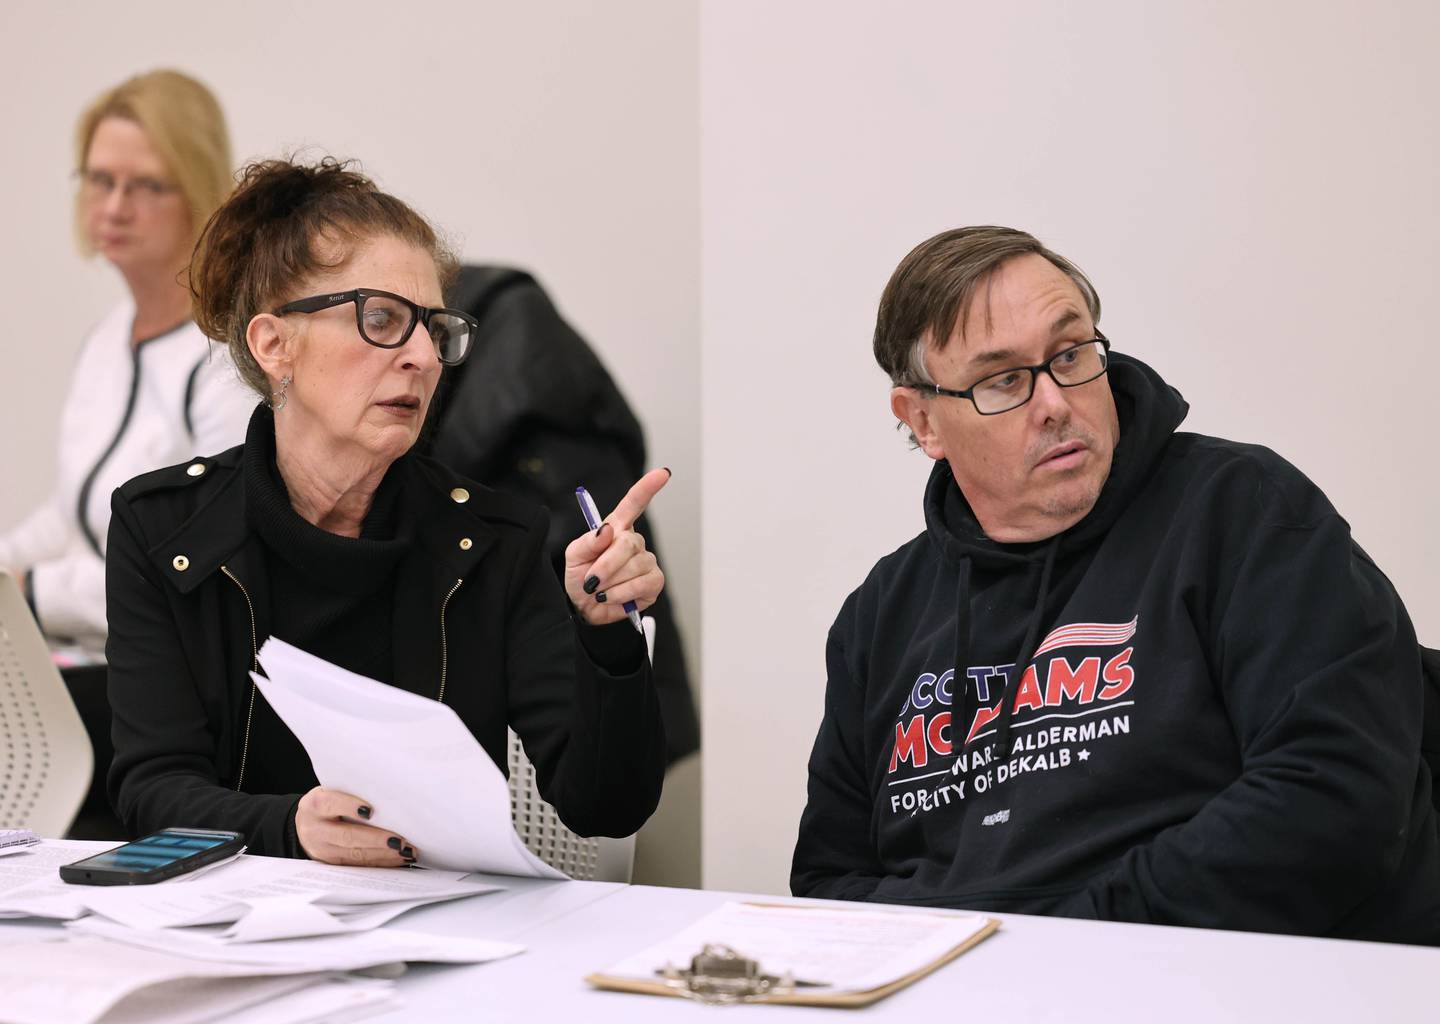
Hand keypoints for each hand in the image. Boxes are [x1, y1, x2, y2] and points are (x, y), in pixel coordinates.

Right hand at [295, 787, 415, 866]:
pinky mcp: (332, 864)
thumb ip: (352, 794)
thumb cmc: (329, 803)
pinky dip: (381, 862)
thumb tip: (388, 798)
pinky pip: (359, 865)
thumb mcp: (332, 792)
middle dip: (376, 839)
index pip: (332, 804)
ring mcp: (322, 850)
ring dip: (384, 854)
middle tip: (399, 841)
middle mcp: (315, 829)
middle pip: (347, 836)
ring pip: (355, 854)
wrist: (306, 824)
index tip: (371, 811)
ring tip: (406, 851)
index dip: (351, 806)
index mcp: (315, 805)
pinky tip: (398, 858)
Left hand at [564, 468, 669, 625]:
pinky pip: (643, 583)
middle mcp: (633, 543)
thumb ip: (588, 542)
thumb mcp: (574, 556)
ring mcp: (646, 562)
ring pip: (635, 566)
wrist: (584, 608)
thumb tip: (607, 530)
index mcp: (616, 529)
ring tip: (600, 590)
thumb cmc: (580, 577)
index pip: (634, 504)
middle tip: (590, 581)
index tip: (662, 473)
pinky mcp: (653, 582)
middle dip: (606, 565)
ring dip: (611, 582)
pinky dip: (623, 593)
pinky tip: (612, 597)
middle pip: (629, 543)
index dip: (648, 487)